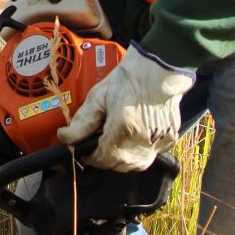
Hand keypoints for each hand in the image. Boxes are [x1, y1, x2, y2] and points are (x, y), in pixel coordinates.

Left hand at [57, 43, 194, 171]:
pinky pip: (150, 156)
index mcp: (123, 128)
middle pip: (118, 165)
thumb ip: (81, 122)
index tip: (85, 152)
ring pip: (136, 165)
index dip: (90, 158)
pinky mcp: (169, 141)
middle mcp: (142, 140)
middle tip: (98, 144)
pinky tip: (134, 136)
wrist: (157, 69)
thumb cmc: (128, 79)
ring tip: (115, 141)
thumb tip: (65, 138)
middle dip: (105, 158)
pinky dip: (139, 152)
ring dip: (122, 159)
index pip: (102, 159)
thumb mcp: (98, 96)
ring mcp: (158, 142)